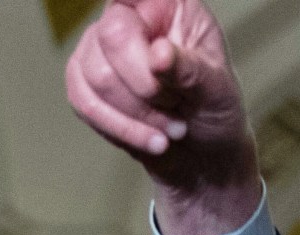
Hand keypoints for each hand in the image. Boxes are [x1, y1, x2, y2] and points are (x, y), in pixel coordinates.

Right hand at [67, 0, 262, 234]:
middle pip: (112, 37)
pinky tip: (150, 140)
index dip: (129, 1)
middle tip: (178, 106)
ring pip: (96, 76)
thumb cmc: (214, 110)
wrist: (202, 154)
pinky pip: (84, 102)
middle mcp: (128, 17)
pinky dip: (120, 129)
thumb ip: (190, 70)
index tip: (152, 42)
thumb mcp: (217, 90)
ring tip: (172, 128)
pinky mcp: (83, 80)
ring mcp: (99, 46)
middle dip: (147, 87)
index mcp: (167, 5)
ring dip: (138, 115)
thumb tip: (159, 54)